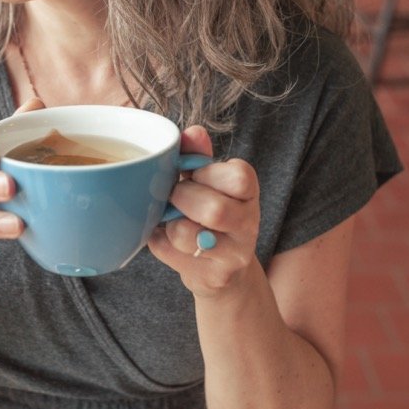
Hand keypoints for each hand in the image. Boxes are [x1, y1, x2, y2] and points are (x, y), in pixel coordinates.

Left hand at [147, 126, 260, 296]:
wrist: (223, 271)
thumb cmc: (209, 213)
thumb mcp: (209, 181)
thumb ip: (198, 153)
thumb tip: (192, 132)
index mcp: (250, 193)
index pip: (238, 176)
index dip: (208, 174)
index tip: (196, 176)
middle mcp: (249, 225)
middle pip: (214, 209)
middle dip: (183, 198)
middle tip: (176, 197)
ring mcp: (233, 255)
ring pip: (187, 234)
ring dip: (169, 223)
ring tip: (172, 220)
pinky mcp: (212, 276)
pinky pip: (169, 252)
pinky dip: (159, 241)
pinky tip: (167, 238)